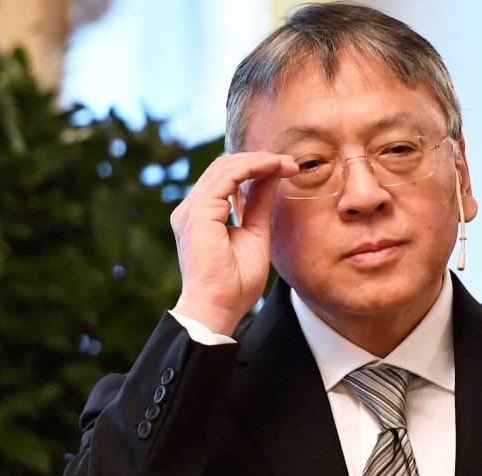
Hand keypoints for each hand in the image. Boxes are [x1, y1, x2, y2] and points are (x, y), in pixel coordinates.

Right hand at [170, 151, 298, 335]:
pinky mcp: (198, 214)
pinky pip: (227, 178)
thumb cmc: (235, 285)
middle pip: (223, 168)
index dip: (256, 168)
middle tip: (291, 163)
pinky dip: (252, 168)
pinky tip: (274, 167)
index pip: (226, 178)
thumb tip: (271, 178)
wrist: (219, 309)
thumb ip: (259, 205)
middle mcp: (191, 210)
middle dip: (259, 160)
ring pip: (225, 167)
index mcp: (201, 215)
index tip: (287, 169)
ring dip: (259, 161)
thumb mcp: (255, 235)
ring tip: (287, 163)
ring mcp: (191, 211)